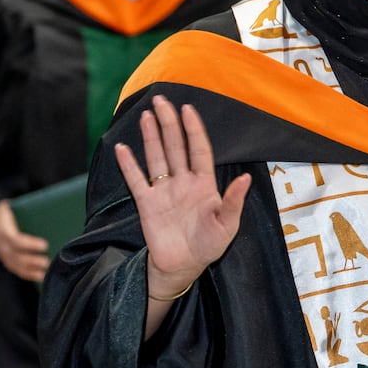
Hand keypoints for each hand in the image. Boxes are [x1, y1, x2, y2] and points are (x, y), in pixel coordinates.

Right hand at [0, 199, 49, 280]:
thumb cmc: (13, 211)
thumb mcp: (19, 208)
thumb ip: (35, 211)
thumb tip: (59, 212)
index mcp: (4, 229)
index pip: (15, 239)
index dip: (29, 244)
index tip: (45, 245)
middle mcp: (0, 243)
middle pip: (16, 256)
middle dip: (32, 261)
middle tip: (47, 262)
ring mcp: (2, 253)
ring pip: (16, 265)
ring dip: (31, 270)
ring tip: (46, 272)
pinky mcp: (6, 259)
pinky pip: (16, 269)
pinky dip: (28, 274)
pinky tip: (40, 276)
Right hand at [114, 95, 250, 300]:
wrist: (183, 267)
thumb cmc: (209, 245)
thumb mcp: (228, 225)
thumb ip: (234, 201)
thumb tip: (245, 178)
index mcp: (204, 184)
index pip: (199, 149)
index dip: (194, 129)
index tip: (188, 109)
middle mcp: (183, 182)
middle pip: (175, 146)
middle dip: (169, 123)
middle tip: (161, 101)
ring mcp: (163, 191)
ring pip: (156, 157)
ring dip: (151, 137)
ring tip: (146, 115)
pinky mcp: (147, 203)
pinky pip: (136, 180)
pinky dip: (128, 165)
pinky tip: (122, 148)